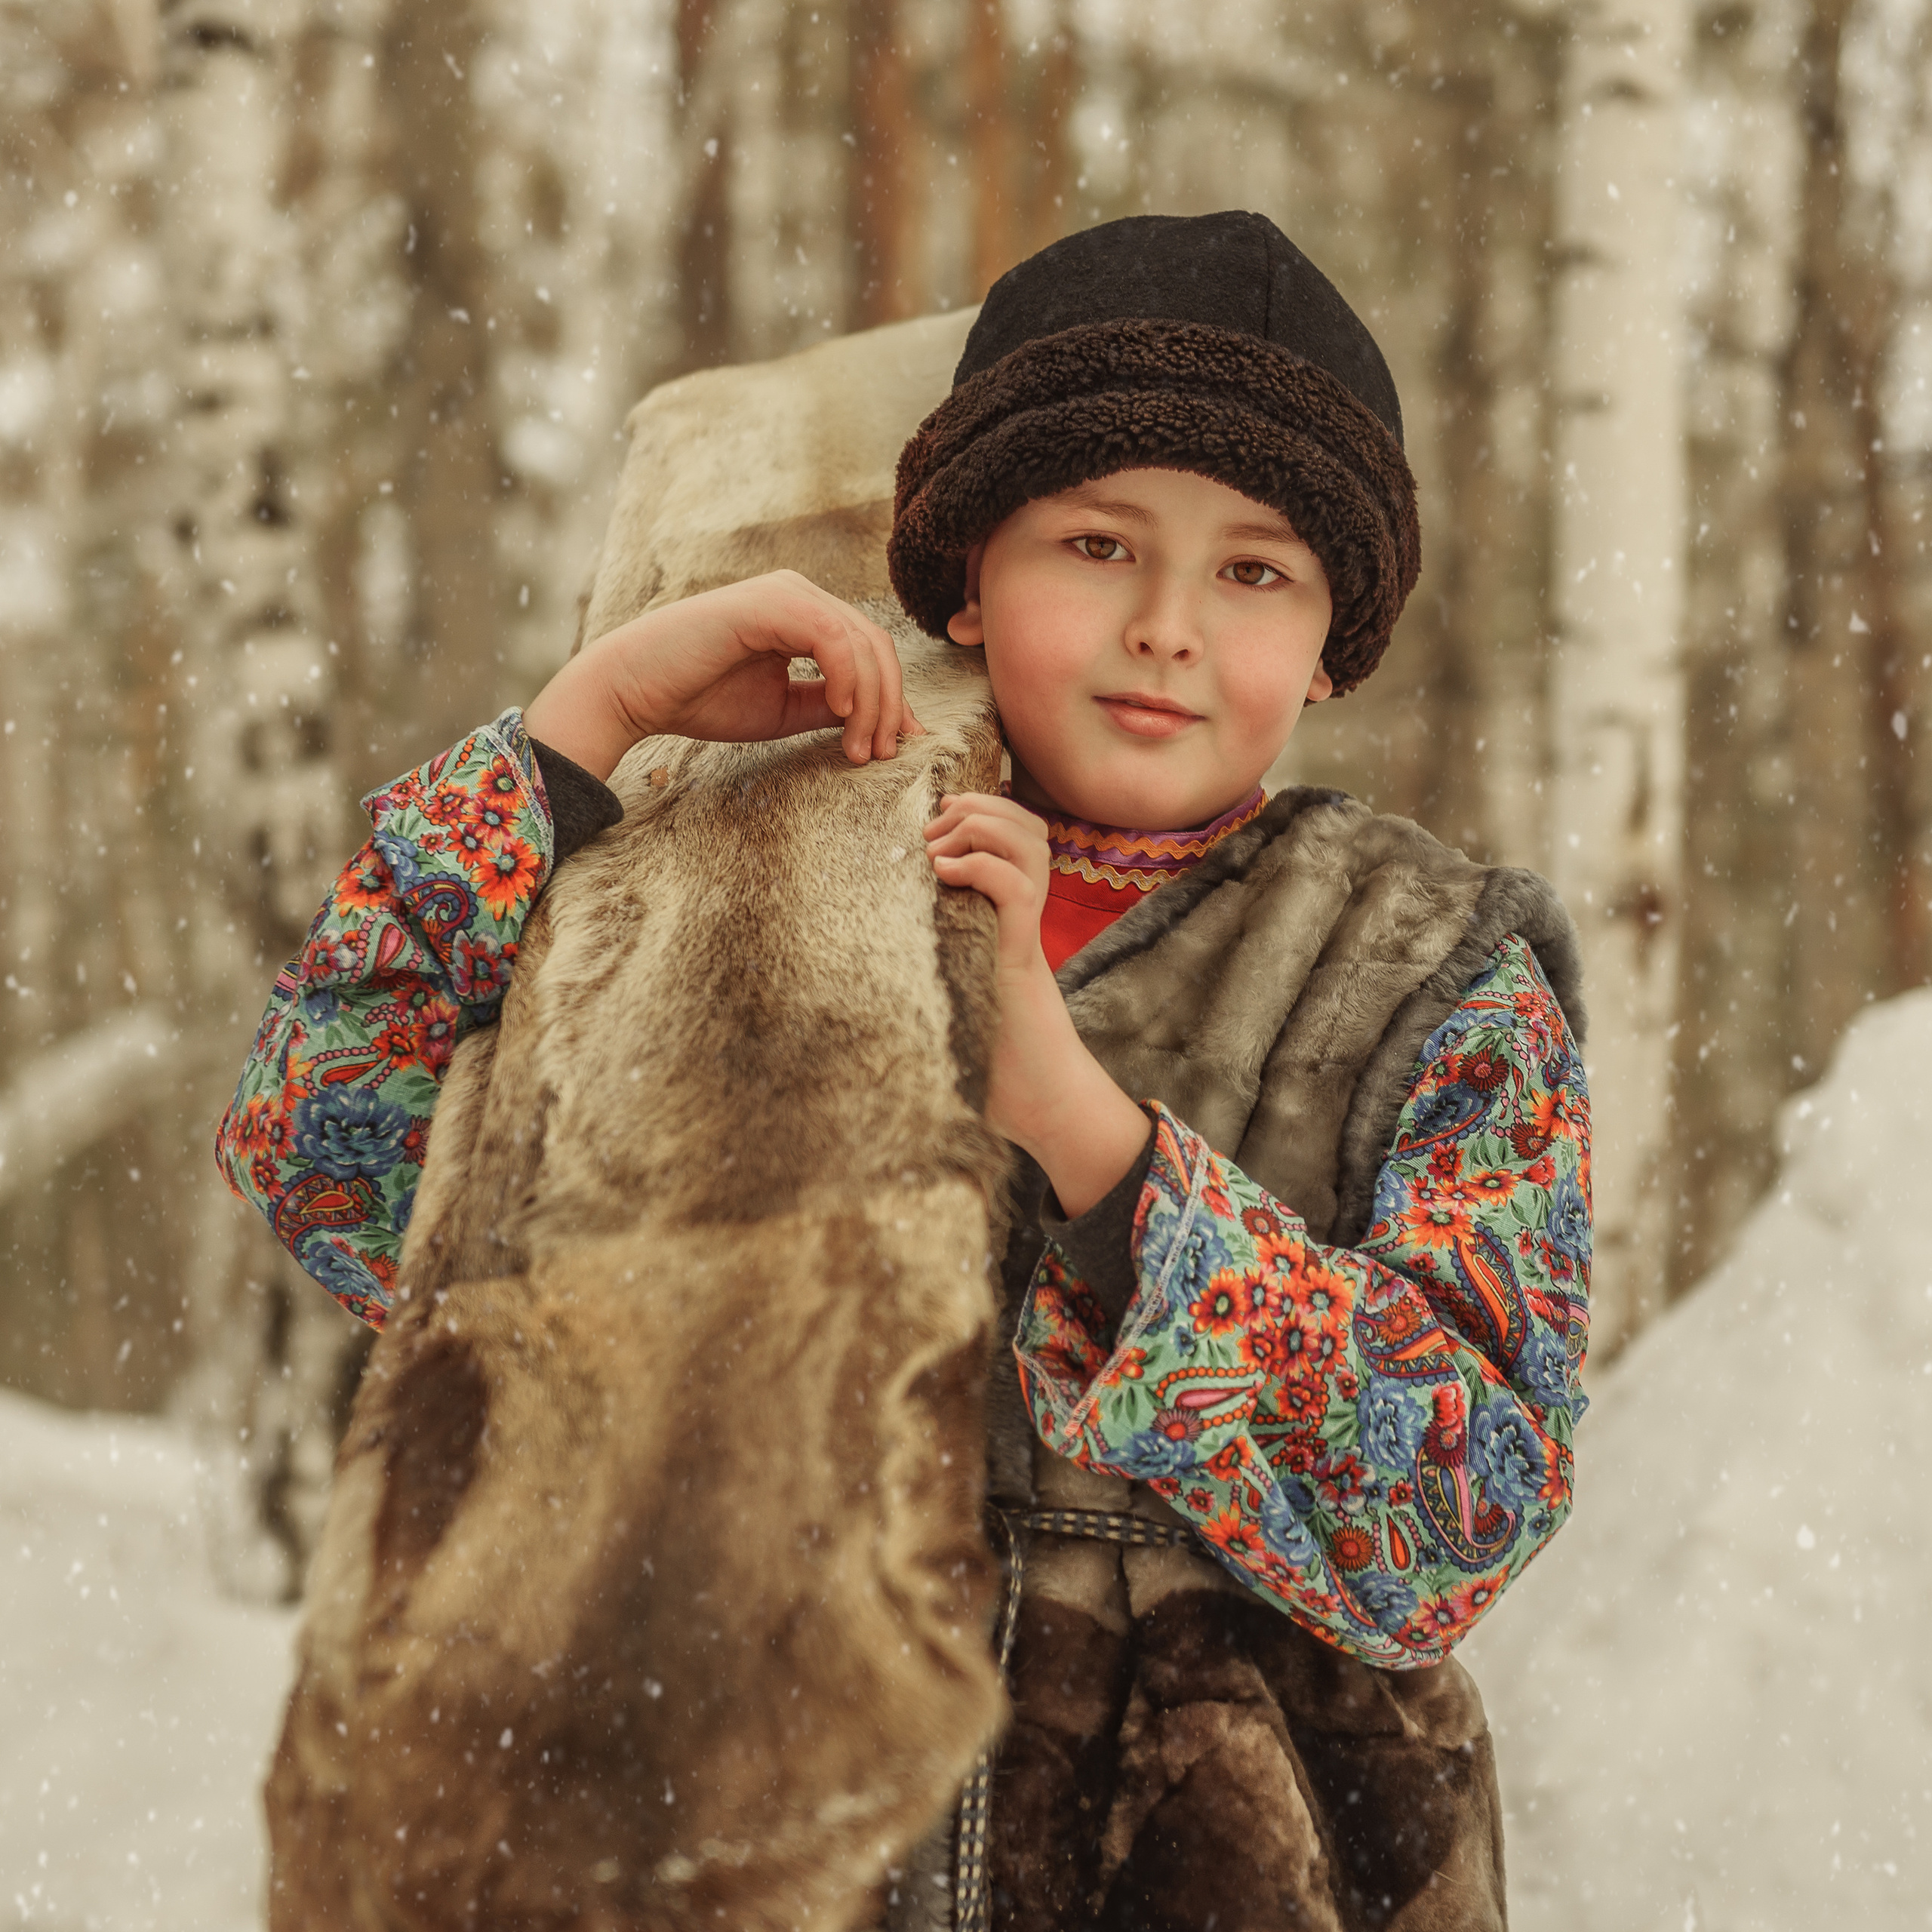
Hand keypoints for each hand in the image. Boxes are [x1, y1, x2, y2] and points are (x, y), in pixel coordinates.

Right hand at [524, 571, 923, 779]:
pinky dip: (847, 677)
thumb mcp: (784, 709)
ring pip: (862, 643)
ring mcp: (786, 594)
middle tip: (883, 753)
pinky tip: (841, 712)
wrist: (636, 690)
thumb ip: (829, 706)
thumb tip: (880, 722)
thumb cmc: (702, 699)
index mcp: (806, 616)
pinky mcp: (769, 603)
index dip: (892, 699)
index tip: (892, 748)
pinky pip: (831, 637)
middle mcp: (801, 596)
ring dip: (871, 701)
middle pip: (876, 645)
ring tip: (860, 746)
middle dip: (888, 705)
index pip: (871, 651)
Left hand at [924, 792, 1149, 1216]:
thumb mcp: (949, 1006)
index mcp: (1005, 922)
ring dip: (982, 825)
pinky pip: (1017, 887)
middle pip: (1028, 827)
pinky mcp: (1020, 958)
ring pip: (1029, 842)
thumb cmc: (991, 1070)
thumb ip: (921, 982)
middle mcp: (1020, 920)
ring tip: (940, 845)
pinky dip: (982, 865)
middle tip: (934, 827)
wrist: (1041, 1110)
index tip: (935, 818)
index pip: (1018, 839)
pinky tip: (945, 874)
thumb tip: (848, 986)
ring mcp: (1022, 936)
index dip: (985, 811)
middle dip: (980, 806)